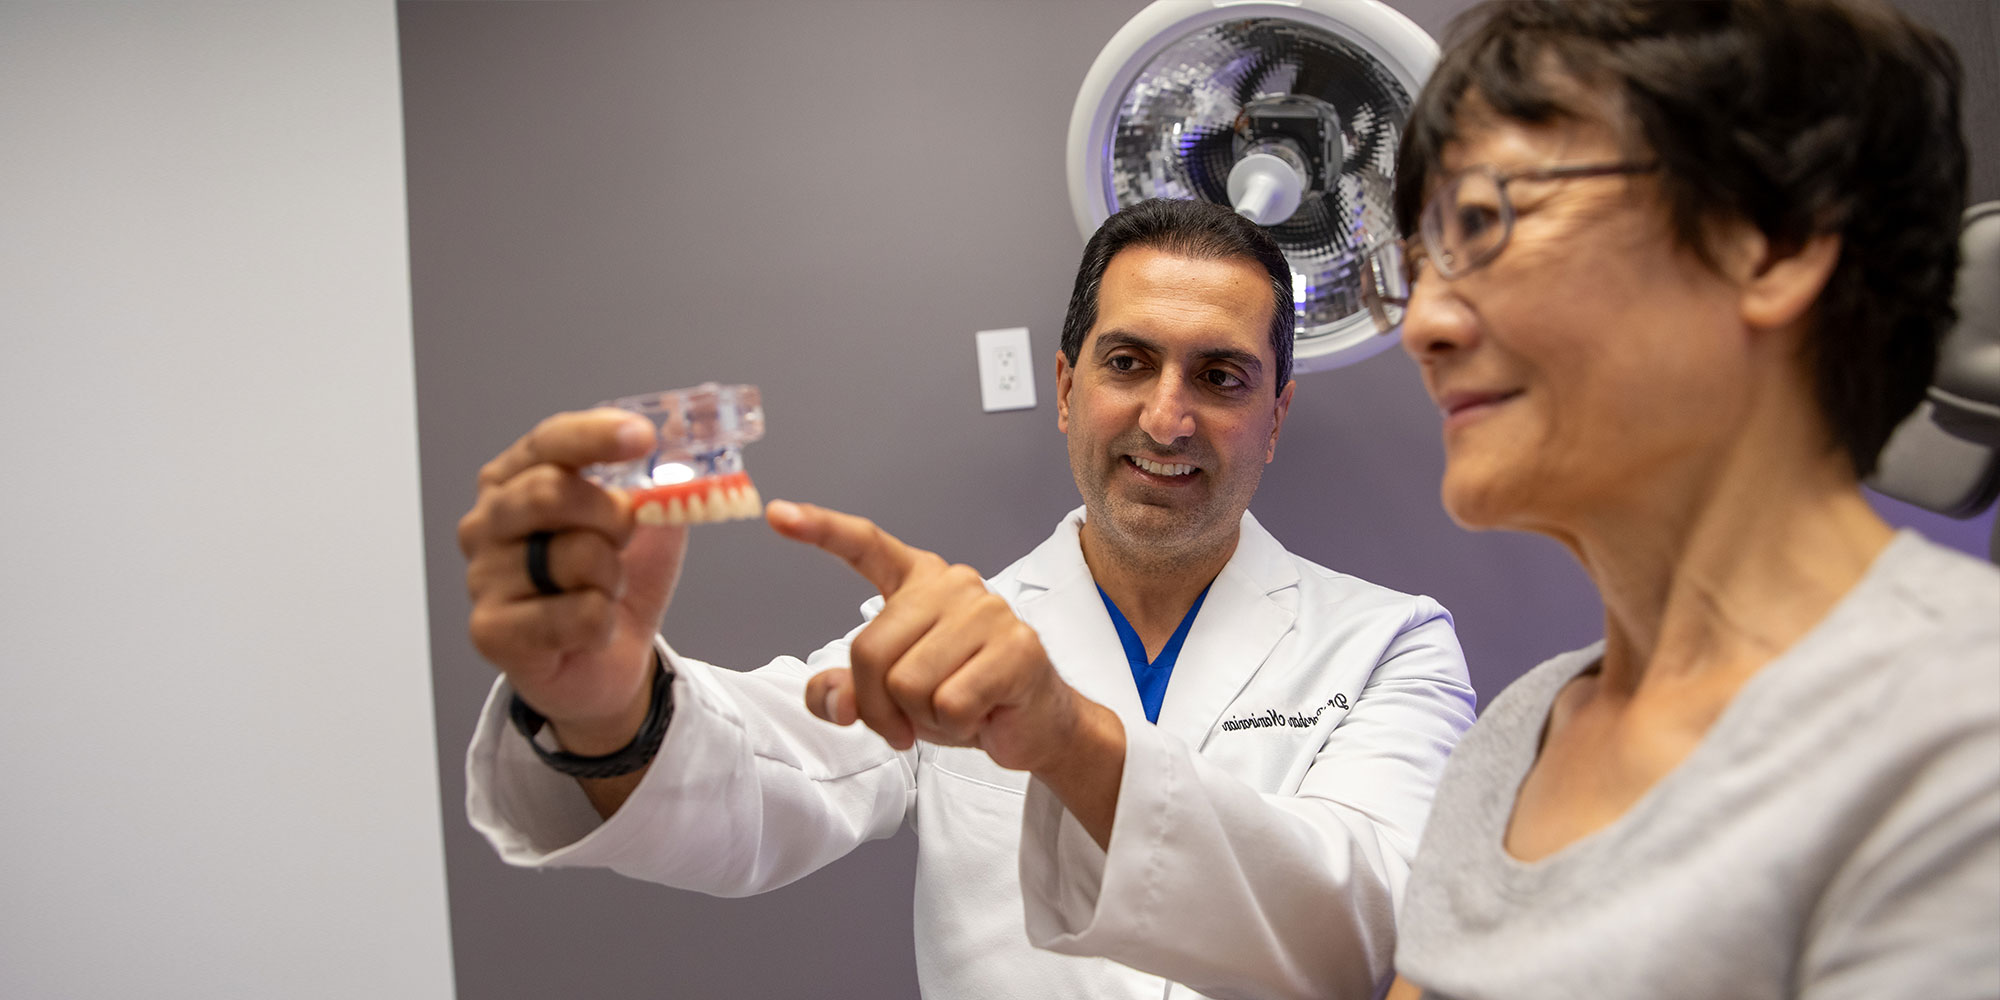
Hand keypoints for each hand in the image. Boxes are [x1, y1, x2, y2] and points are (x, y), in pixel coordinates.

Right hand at [458, 409, 688, 754]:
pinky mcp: (491, 631)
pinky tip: (589, 629)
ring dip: (612, 578)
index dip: (595, 436)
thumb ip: (660, 480)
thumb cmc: (612, 582)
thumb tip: (680, 439)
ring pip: (574, 557)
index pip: (549, 442)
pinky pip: (577, 614)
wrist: (604, 661)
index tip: (643, 437)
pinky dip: (603, 622)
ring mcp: (482, 576)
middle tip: (627, 539)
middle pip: (552, 492)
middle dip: (614, 517)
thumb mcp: (647, 523)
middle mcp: (487, 522)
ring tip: (603, 591)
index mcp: (514, 480)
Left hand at [767, 500, 1092, 773]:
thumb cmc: (962, 697)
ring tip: (956, 708)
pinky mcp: (1017, 647)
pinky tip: (983, 712)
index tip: (777, 513)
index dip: (821, 530)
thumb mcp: (891, 698)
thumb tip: (832, 700)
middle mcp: (952, 584)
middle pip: (871, 651)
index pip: (865, 546)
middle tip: (911, 719)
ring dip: (923, 718)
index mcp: (918, 582)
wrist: (1035, 723)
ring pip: (909, 684)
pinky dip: (956, 725)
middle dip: (880, 705)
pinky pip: (950, 704)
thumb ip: (847, 692)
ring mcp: (988, 611)